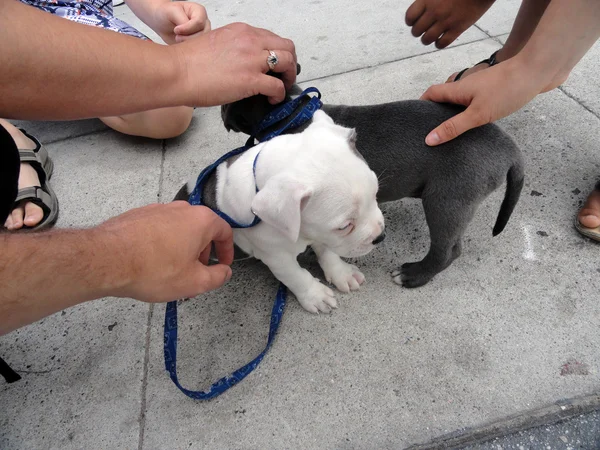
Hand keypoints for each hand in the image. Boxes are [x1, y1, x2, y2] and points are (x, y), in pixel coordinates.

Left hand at [97, 202, 233, 301]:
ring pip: (178, 230)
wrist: (106, 259)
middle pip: (201, 230)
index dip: (227, 251)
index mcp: (200, 220)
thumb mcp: (194, 282)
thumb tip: (225, 272)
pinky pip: (158, 230)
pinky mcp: (137, 215)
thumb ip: (217, 277)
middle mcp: (181, 208)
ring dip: (182, 250)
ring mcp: (157, 209)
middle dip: (202, 254)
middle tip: (196, 275)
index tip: (222, 267)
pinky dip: (162, 245)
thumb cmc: (155, 270)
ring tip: (171, 273)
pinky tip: (150, 264)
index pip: (225, 231)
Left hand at [150, 1, 210, 44]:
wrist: (160, 22)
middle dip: (188, 38)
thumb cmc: (166, 13)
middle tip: (177, 36)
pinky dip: (188, 49)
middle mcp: (203, 23)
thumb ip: (182, 19)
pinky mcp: (197, 43)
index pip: (199, 22)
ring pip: (201, 44)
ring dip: (188, 44)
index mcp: (199, 11)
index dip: (187, 28)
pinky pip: (197, 50)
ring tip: (178, 39)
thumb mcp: (172, 11)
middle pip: (202, 34)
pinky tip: (180, 44)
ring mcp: (201, 34)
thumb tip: (189, 32)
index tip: (176, 30)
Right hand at [173, 22, 296, 105]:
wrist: (177, 72)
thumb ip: (233, 48)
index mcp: (242, 31)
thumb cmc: (188, 62)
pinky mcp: (251, 80)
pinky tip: (272, 100)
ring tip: (281, 88)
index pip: (271, 38)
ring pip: (288, 63)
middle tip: (284, 77)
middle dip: (290, 63)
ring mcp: (252, 60)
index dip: (277, 53)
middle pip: (287, 47)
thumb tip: (240, 62)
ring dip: (289, 77)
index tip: (274, 65)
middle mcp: (251, 41)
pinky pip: (277, 87)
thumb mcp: (216, 42)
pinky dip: (279, 95)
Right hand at [420, 57, 561, 145]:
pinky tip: (476, 126)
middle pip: (444, 98)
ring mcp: (481, 88)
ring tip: (452, 133)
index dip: (421, 104)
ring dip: (455, 114)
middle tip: (431, 131)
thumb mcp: (477, 114)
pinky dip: (471, 114)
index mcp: (457, 89)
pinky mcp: (495, 92)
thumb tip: (428, 139)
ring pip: (461, 101)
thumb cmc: (507, 89)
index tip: (415, 119)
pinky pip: (476, 103)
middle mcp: (467, 86)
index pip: (431, 94)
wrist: (538, 71)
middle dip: (436, 112)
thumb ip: (453, 127)